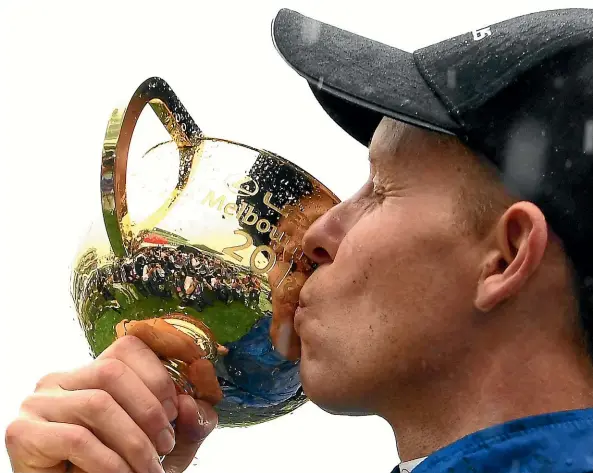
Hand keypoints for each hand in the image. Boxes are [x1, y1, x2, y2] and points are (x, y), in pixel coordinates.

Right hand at [5, 336, 217, 472]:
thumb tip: (192, 404)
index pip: (129, 347)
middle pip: (113, 372)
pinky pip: (76, 438)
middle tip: (166, 445)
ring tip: (149, 469)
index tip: (176, 410)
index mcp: (91, 373)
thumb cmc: (118, 470)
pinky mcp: (23, 433)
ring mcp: (38, 404)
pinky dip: (109, 463)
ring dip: (134, 442)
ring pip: (98, 404)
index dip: (159, 375)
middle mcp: (60, 380)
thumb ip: (185, 423)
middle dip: (150, 411)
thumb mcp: (160, 444)